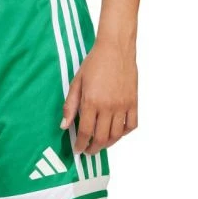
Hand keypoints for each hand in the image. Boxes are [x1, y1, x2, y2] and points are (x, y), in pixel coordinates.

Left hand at [61, 39, 137, 154]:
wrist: (116, 47)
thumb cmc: (95, 63)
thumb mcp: (76, 83)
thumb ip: (70, 106)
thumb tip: (64, 125)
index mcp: (91, 102)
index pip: (85, 132)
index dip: (80, 144)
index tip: (78, 149)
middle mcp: (108, 106)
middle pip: (101, 138)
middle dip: (93, 148)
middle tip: (88, 150)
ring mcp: (122, 105)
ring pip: (116, 135)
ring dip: (107, 144)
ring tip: (101, 144)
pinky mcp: (133, 102)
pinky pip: (131, 125)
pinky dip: (124, 133)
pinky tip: (116, 133)